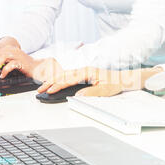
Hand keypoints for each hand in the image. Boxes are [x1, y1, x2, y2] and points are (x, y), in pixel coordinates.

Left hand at [0, 46, 63, 80]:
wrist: (36, 68)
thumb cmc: (22, 66)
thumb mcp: (6, 63)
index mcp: (6, 49)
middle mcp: (11, 50)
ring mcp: (17, 55)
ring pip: (1, 58)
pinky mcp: (22, 62)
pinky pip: (11, 65)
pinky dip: (5, 71)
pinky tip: (2, 76)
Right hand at [37, 67, 163, 96]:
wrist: (124, 79)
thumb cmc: (115, 83)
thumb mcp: (104, 90)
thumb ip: (90, 93)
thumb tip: (78, 95)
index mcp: (87, 71)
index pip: (68, 79)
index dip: (57, 85)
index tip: (49, 90)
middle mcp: (83, 69)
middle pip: (63, 75)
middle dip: (50, 82)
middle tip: (40, 89)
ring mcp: (83, 71)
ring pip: (64, 74)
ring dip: (53, 80)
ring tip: (43, 86)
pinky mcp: (84, 74)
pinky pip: (68, 76)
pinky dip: (59, 79)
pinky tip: (54, 83)